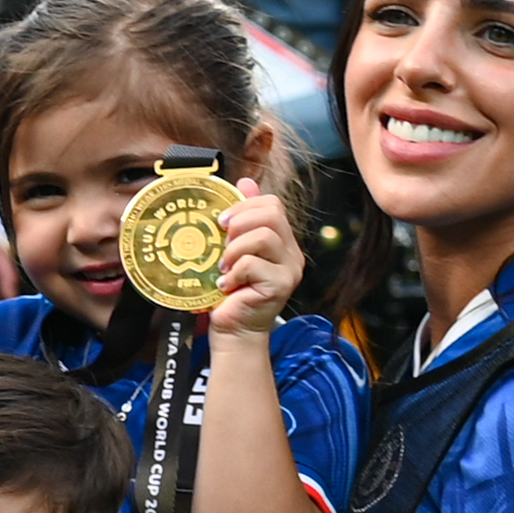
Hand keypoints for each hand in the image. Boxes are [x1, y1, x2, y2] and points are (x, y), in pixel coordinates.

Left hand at [208, 189, 302, 340]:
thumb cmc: (231, 294)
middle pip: (272, 214)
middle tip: (222, 244)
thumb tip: (245, 181)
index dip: (244, 206)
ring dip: (234, 250)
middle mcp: (291, 253)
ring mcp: (289, 269)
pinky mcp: (281, 285)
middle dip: (240, 223)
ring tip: (224, 268)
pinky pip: (253, 264)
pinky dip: (233, 272)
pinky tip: (226, 285)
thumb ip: (241, 220)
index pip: (272, 204)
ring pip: (263, 237)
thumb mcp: (232, 252)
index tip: (222, 223)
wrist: (234, 331)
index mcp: (282, 241)